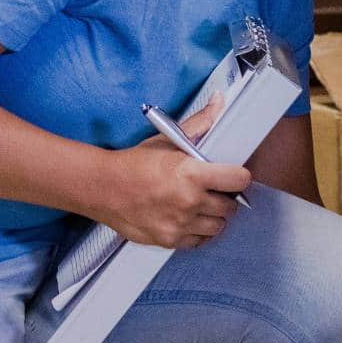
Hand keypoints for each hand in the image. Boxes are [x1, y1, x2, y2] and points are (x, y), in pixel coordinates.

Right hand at [93, 96, 250, 248]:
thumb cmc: (134, 163)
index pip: (239, 180)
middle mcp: (189, 201)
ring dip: (213, 216)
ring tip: (200, 204)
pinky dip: (198, 231)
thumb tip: (220, 102)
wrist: (102, 187)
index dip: (239, 176)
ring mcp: (180, 224)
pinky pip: (200, 241)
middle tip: (213, 190)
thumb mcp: (169, 140)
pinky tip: (189, 218)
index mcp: (192, 174)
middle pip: (230, 207)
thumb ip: (200, 124)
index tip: (233, 175)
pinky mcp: (170, 240)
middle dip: (225, 197)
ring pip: (218, 226)